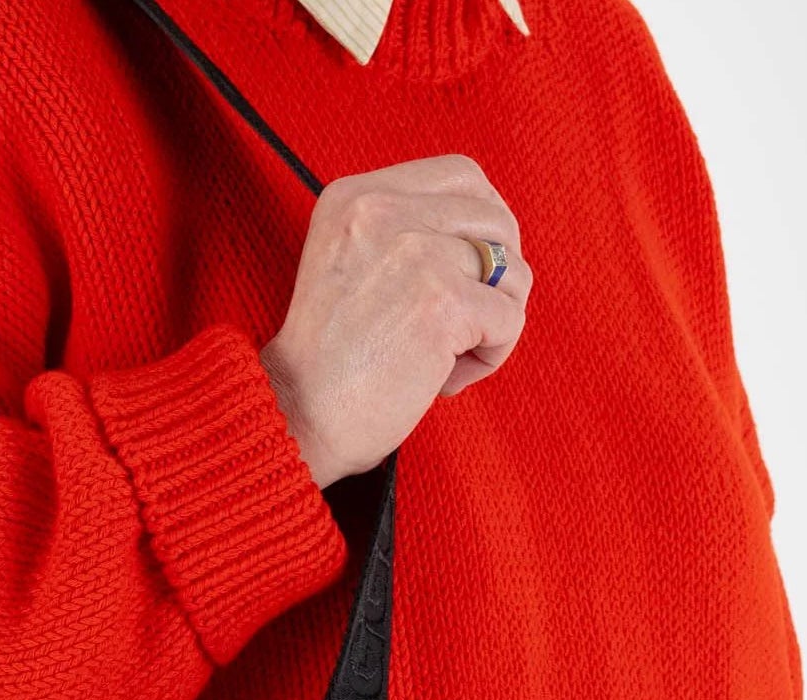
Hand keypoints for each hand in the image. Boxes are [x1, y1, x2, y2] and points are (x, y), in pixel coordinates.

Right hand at [259, 155, 531, 487]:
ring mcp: (415, 252)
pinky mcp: (441, 301)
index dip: (486, 220)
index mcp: (356, 195)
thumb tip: (493, 240)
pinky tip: (447, 379)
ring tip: (451, 358)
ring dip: (495, 321)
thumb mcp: (351, 266)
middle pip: (494, 217)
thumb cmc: (327, 364)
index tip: (476, 270)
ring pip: (510, 269)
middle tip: (467, 325)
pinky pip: (509, 318)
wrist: (295, 416)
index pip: (461, 175)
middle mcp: (383, 209)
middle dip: (499, 274)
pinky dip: (491, 356)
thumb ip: (405, 236)